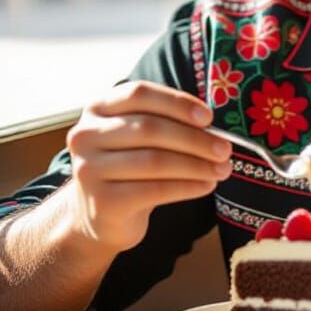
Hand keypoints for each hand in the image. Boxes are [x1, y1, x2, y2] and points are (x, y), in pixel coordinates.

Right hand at [63, 80, 233, 253]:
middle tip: (225, 149)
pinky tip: (207, 186)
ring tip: (222, 169)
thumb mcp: (140, 137)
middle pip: (149, 128)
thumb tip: (212, 127)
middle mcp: (85, 135)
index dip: (177, 103)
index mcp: (97, 108)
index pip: (139, 94)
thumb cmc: (131, 167)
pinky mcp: (102, 202)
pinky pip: (154, 190)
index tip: (209, 118)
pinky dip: (187, 187)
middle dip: (195, 139)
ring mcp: (88, 169)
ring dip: (196, 165)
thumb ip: (167, 123)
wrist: (102, 216)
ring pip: (154, 161)